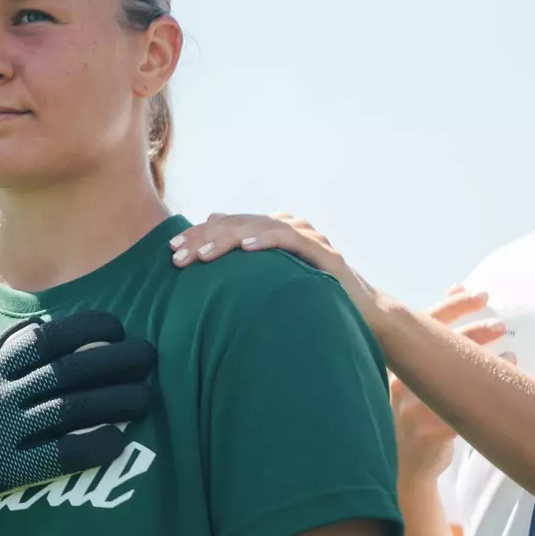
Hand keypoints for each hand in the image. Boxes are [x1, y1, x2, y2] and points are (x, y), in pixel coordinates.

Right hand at [0, 310, 155, 535]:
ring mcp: (3, 433)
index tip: (118, 328)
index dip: (88, 327)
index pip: (48, 336)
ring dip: (117, 401)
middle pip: (70, 370)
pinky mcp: (8, 471)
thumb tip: (41, 323)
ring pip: (72, 409)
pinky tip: (119, 440)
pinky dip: (92, 446)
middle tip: (150, 357)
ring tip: (148, 397)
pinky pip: (59, 456)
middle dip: (117, 360)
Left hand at [169, 211, 377, 313]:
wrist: (363, 313)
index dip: (199, 234)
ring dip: (228, 239)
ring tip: (203, 254)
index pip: (229, 225)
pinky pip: (290, 240)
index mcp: (274, 231)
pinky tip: (246, 247)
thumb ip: (247, 264)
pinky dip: (266, 240)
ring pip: (260, 227)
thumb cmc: (312, 299)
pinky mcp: (323, 252)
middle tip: (177, 253)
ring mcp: (307, 236)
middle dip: (204, 237)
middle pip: (239, 223)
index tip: (171, 249)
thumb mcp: (272, 282)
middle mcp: (289, 227)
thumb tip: (210, 245)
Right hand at [393, 288, 505, 485]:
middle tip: (501, 325)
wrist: (402, 466)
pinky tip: (510, 390)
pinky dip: (489, 399)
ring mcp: (409, 408)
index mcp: (394, 361)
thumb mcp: (417, 368)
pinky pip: (463, 412)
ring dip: (486, 363)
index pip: (422, 323)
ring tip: (513, 354)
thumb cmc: (414, 407)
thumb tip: (458, 284)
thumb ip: (432, 332)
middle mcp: (398, 381)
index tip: (484, 295)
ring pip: (452, 379)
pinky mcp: (426, 433)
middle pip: (438, 348)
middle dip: (474, 331)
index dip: (455, 305)